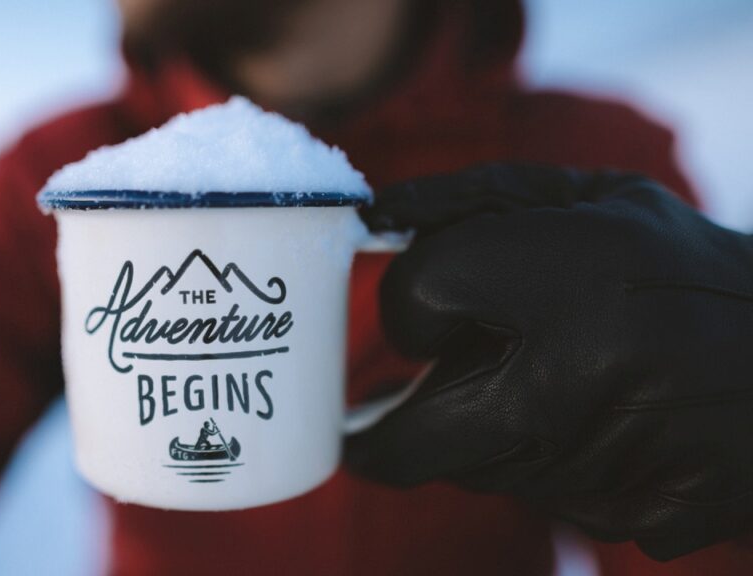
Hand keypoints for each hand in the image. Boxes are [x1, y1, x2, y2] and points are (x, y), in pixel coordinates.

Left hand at [345, 164, 752, 559]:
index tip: (425, 310)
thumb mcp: (585, 200)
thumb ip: (469, 200)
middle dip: (390, 431)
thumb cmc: (677, 264)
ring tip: (540, 384)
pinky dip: (544, 467)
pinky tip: (590, 425)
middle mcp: (589, 373)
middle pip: (415, 437)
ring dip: (480, 435)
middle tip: (377, 421)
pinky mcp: (646, 517)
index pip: (418, 294)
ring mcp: (617, 461)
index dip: (410, 302)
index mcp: (574, 275)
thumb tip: (369, 218)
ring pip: (476, 470)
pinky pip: (544, 501)